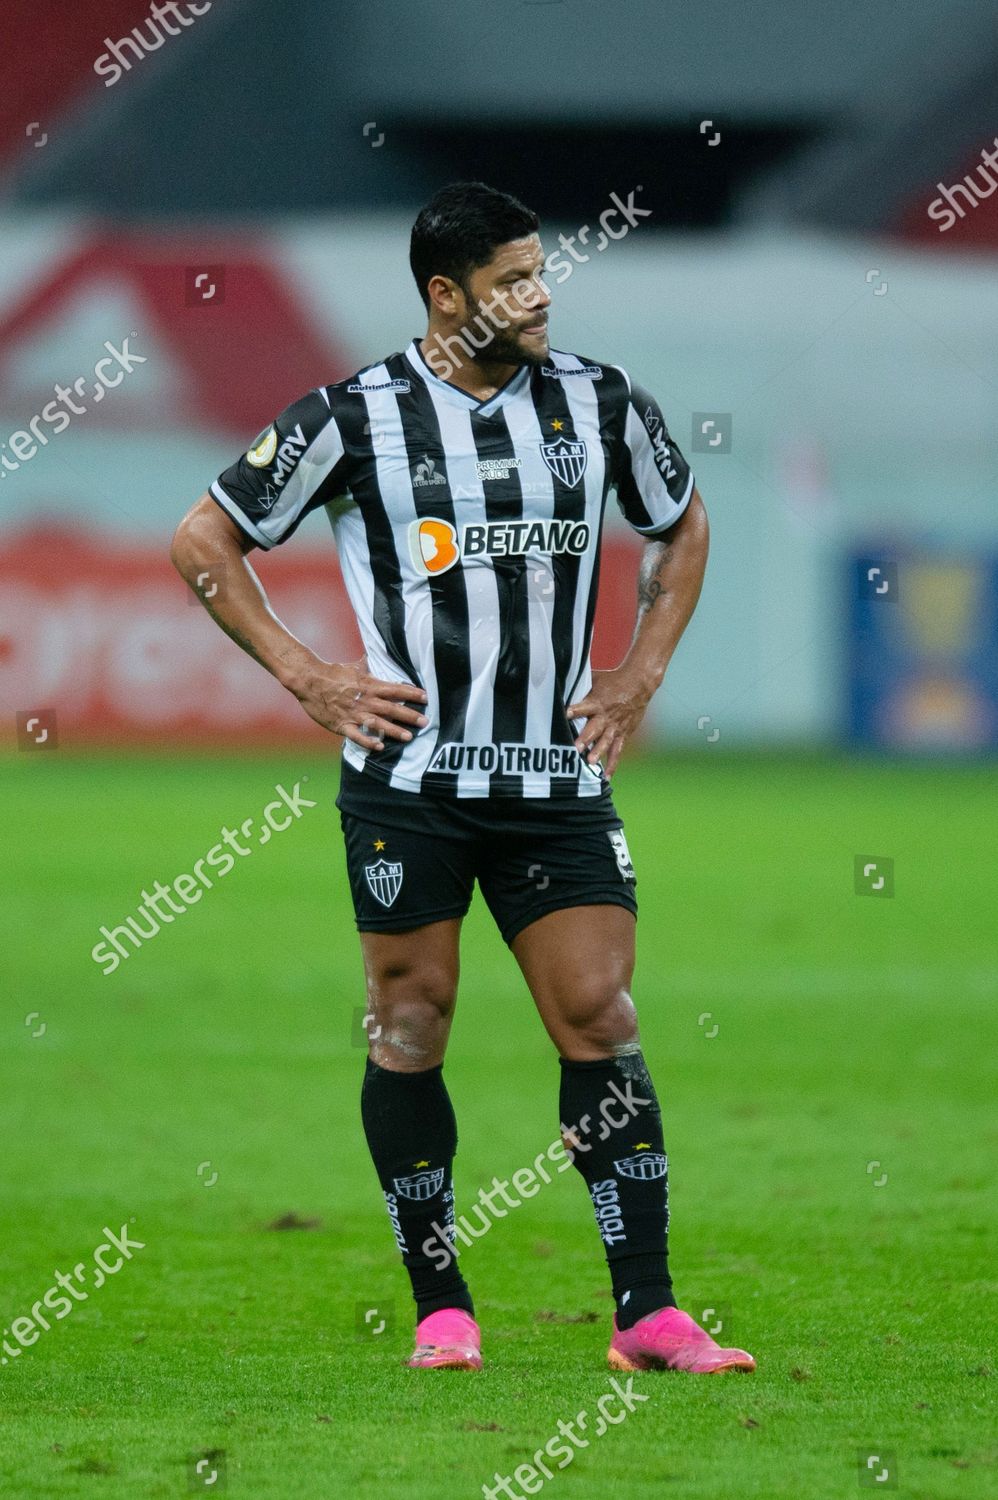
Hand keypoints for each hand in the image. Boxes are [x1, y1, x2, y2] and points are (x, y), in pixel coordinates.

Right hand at [289, 656, 427, 750]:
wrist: (309, 680)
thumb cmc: (332, 673)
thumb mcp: (353, 666)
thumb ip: (366, 663)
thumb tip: (373, 654)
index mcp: (369, 685)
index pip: (395, 689)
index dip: (411, 693)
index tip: (426, 697)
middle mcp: (365, 700)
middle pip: (392, 708)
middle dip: (409, 715)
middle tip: (425, 721)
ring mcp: (354, 713)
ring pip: (378, 723)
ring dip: (394, 730)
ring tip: (409, 737)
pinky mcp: (342, 724)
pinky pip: (357, 735)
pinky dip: (368, 741)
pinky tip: (380, 747)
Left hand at [567, 668, 653, 777]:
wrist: (639, 684)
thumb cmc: (613, 680)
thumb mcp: (595, 678)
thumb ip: (579, 686)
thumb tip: (559, 683)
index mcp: (596, 701)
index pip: (583, 707)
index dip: (574, 711)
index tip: (565, 714)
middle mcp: (605, 716)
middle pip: (594, 728)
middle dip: (585, 738)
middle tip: (576, 748)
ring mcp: (615, 726)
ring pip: (606, 741)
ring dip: (598, 752)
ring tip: (590, 762)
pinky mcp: (622, 734)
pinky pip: (617, 751)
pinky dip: (612, 764)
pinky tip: (606, 777)